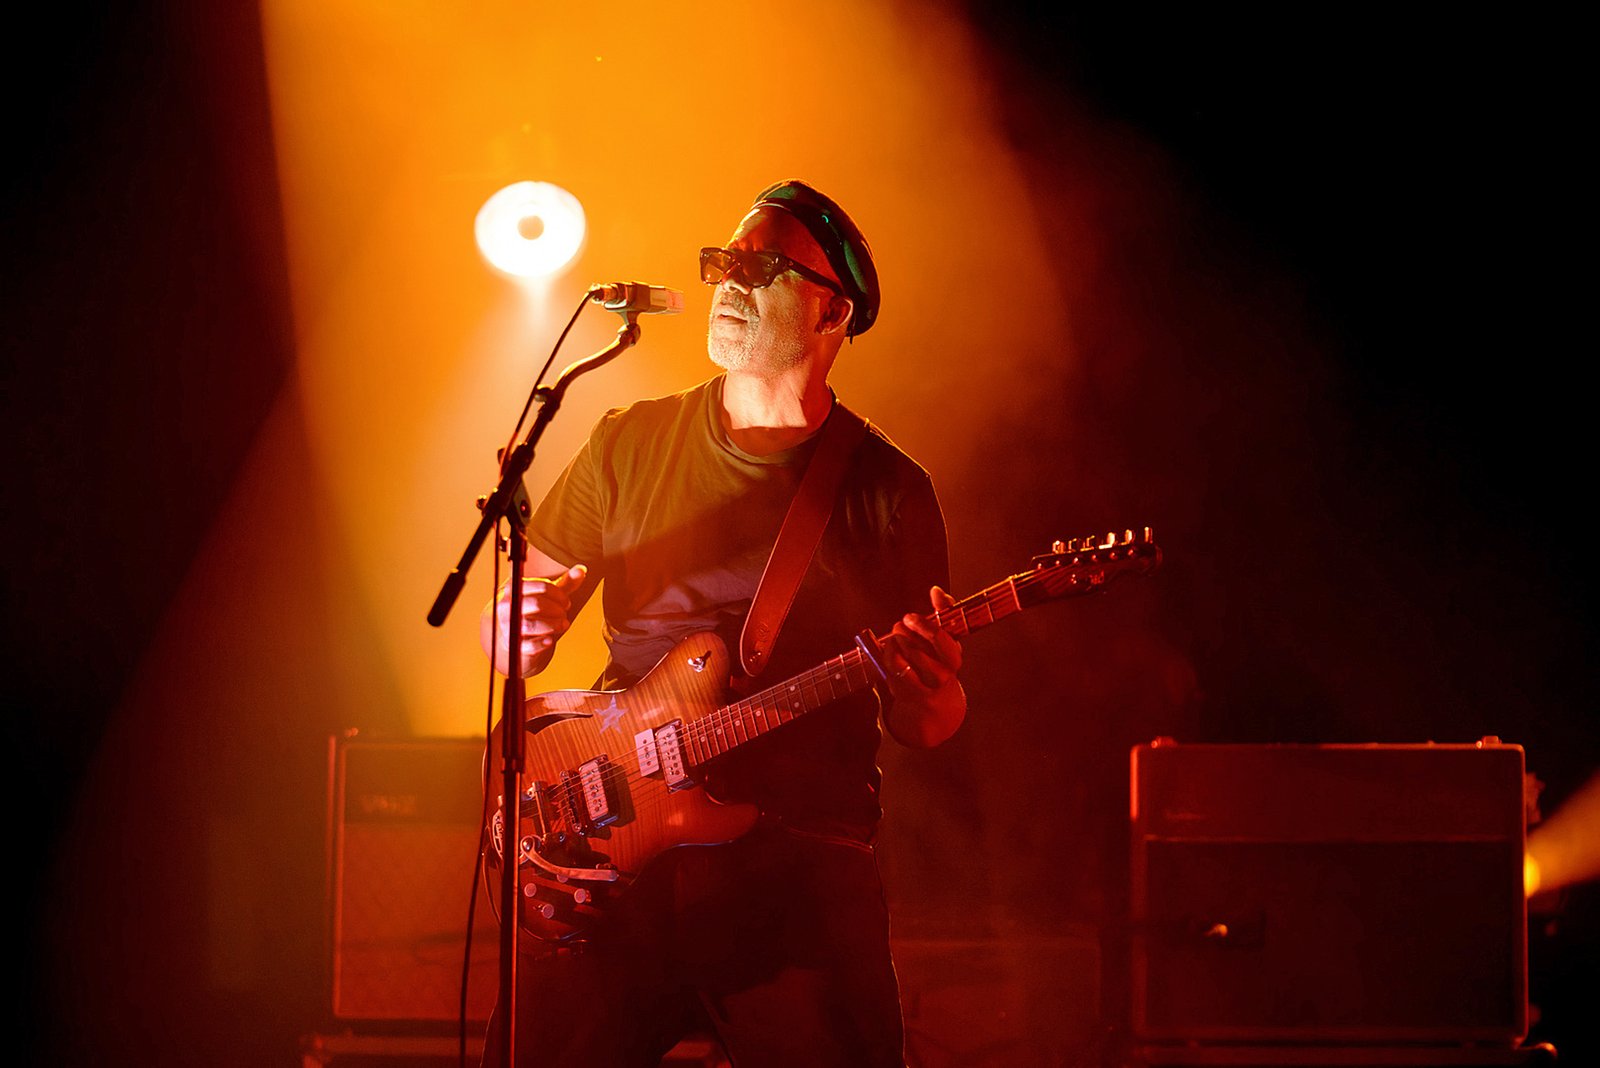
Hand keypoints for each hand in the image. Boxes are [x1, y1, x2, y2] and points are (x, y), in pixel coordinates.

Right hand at [480, 563, 587, 676]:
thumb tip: (581, 570)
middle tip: (564, 613)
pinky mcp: (513, 645)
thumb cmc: (535, 611)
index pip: (541, 586)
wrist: (518, 636)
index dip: (560, 594)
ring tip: (563, 624)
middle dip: (557, 609)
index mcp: (515, 588)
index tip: (566, 602)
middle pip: (537, 604)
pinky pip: (528, 645)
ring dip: (553, 625)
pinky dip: (541, 643)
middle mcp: (507, 605)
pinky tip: (550, 640)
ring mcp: (508, 625)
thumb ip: (565, 584)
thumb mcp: (549, 596)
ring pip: (532, 625)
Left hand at [881, 585, 965, 746]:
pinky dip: (887, 651)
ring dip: (895, 638)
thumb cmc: (940, 661)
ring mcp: (921, 684)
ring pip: (902, 652)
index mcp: (953, 659)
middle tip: (902, 624)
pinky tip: (890, 647)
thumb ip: (944, 612)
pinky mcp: (904, 689)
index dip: (922, 624)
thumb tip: (936, 590)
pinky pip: (890, 664)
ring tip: (896, 635)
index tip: (911, 617)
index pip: (939, 637)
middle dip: (905, 629)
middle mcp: (940, 675)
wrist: (934, 701)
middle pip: (916, 643)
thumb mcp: (947, 639)